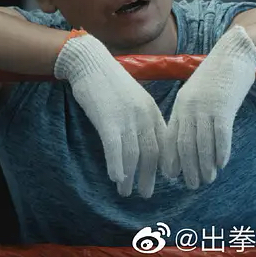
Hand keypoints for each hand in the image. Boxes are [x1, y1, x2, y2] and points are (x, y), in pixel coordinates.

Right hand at [54, 31, 169, 197]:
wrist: (91, 62)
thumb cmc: (111, 82)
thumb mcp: (134, 98)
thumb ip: (142, 118)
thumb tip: (144, 142)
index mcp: (152, 110)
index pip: (164, 142)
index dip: (164, 163)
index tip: (163, 178)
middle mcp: (143, 116)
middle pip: (152, 153)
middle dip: (148, 176)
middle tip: (145, 193)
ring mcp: (126, 118)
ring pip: (133, 155)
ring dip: (130, 177)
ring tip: (125, 191)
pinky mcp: (107, 120)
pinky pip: (114, 148)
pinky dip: (116, 165)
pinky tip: (115, 178)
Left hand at [161, 25, 255, 187]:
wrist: (235, 52)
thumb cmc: (218, 74)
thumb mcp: (198, 92)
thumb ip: (191, 112)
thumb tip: (190, 138)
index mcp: (181, 104)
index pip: (171, 136)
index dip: (170, 158)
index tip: (172, 175)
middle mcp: (190, 107)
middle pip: (185, 145)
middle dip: (187, 168)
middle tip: (192, 185)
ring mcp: (206, 107)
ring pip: (201, 144)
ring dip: (204, 166)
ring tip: (207, 180)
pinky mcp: (224, 106)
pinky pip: (220, 135)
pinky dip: (220, 152)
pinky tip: (221, 164)